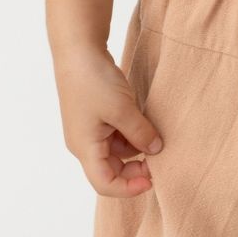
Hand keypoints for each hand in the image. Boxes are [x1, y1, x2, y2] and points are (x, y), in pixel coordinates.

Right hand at [53, 43, 162, 197]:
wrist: (78, 49)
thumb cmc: (93, 80)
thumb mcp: (123, 108)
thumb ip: (140, 133)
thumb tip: (156, 150)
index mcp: (84, 148)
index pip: (105, 184)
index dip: (129, 188)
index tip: (153, 179)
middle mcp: (84, 143)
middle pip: (110, 170)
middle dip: (135, 169)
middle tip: (159, 158)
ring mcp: (89, 130)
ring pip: (116, 151)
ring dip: (136, 148)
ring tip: (155, 135)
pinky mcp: (96, 116)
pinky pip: (116, 135)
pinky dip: (131, 133)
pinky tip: (145, 122)